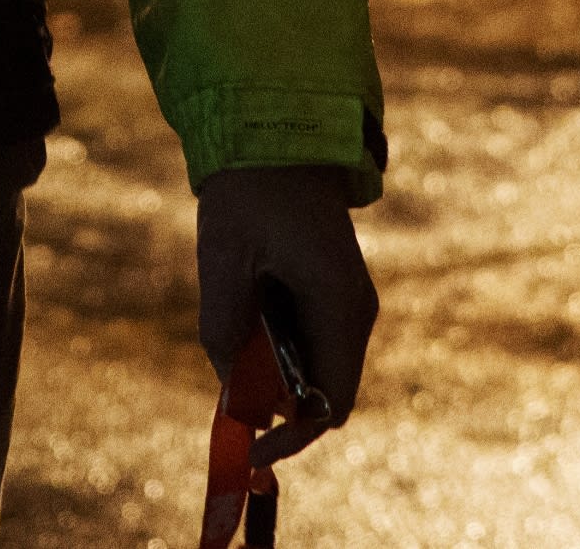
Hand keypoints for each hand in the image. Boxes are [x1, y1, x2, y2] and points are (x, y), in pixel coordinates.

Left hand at [197, 164, 375, 464]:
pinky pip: (316, 345)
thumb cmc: (250, 192)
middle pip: (327, 395)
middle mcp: (356, 312)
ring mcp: (352, 303)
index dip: (292, 436)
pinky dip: (283, 352)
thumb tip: (232, 389)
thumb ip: (224, 326)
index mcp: (337, 305)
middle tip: (230, 380)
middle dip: (280, 405)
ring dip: (277, 373)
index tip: (251, 444)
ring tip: (238, 319)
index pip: (329, 404)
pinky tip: (250, 311)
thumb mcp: (223, 258)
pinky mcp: (338, 294)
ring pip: (321, 371)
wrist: (279, 135)